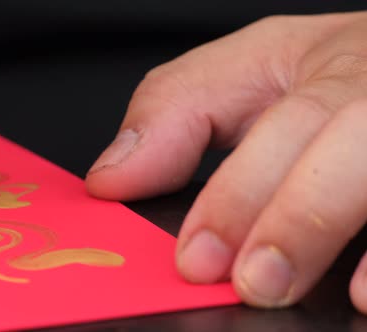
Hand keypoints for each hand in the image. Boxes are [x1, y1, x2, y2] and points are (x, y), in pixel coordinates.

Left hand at [85, 11, 366, 311]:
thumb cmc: (329, 70)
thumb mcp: (244, 72)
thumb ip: (175, 115)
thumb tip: (113, 178)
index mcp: (331, 66)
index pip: (284, 126)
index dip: (239, 194)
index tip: (197, 256)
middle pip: (351, 145)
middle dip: (299, 219)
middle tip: (254, 284)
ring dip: (360, 241)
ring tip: (325, 297)